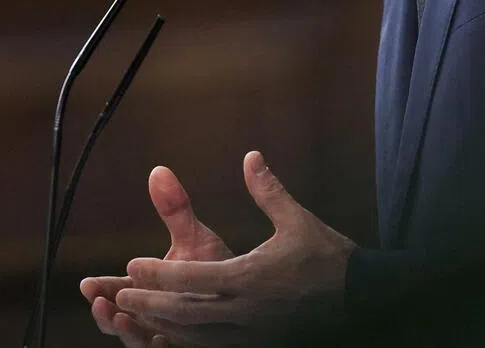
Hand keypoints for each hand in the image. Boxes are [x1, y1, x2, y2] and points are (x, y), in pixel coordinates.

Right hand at [81, 165, 232, 347]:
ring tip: (122, 318)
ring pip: (137, 340)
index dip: (99, 289)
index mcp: (146, 289)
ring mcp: (166, 333)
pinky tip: (160, 339)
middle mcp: (151, 314)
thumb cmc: (214, 267)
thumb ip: (174, 209)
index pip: (114, 290)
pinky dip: (158, 347)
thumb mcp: (192, 238)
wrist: (246, 295)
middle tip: (100, 303)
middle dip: (106, 313)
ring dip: (126, 332)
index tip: (88, 283)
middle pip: (117, 319)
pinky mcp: (187, 345)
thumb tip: (159, 170)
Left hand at [115, 151, 354, 346]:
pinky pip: (212, 347)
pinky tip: (174, 334)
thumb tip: (251, 156)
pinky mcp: (257, 344)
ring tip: (139, 314)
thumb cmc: (328, 258)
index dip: (159, 272)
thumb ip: (268, 190)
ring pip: (194, 336)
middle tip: (123, 293)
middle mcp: (244, 311)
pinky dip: (187, 341)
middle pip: (184, 312)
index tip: (132, 264)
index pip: (192, 278)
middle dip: (150, 303)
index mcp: (249, 278)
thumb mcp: (297, 219)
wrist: (360, 300)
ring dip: (163, 325)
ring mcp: (250, 334)